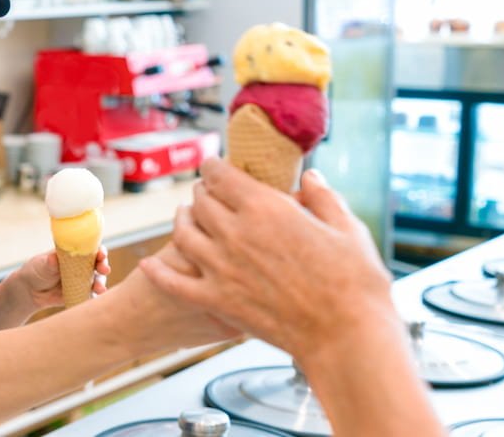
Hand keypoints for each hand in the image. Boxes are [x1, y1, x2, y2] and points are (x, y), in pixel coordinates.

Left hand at [18, 247, 110, 309]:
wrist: (30, 291)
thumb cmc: (36, 270)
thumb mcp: (41, 264)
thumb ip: (49, 262)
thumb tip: (53, 258)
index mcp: (74, 254)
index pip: (91, 249)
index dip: (99, 251)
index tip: (101, 254)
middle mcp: (82, 266)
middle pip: (98, 264)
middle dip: (103, 266)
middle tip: (104, 270)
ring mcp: (82, 281)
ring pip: (97, 281)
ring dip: (101, 284)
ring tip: (99, 289)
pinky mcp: (80, 294)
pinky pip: (90, 296)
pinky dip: (94, 298)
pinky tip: (95, 298)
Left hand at [138, 157, 393, 359]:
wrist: (346, 336)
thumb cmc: (355, 284)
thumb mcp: (347, 228)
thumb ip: (323, 198)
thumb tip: (310, 177)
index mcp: (265, 208)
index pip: (221, 175)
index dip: (214, 167)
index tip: (213, 166)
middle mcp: (235, 233)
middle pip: (200, 201)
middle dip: (202, 192)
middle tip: (204, 192)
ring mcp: (221, 268)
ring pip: (182, 234)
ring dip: (181, 221)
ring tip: (183, 217)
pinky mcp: (216, 300)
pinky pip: (174, 282)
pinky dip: (157, 271)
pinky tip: (148, 264)